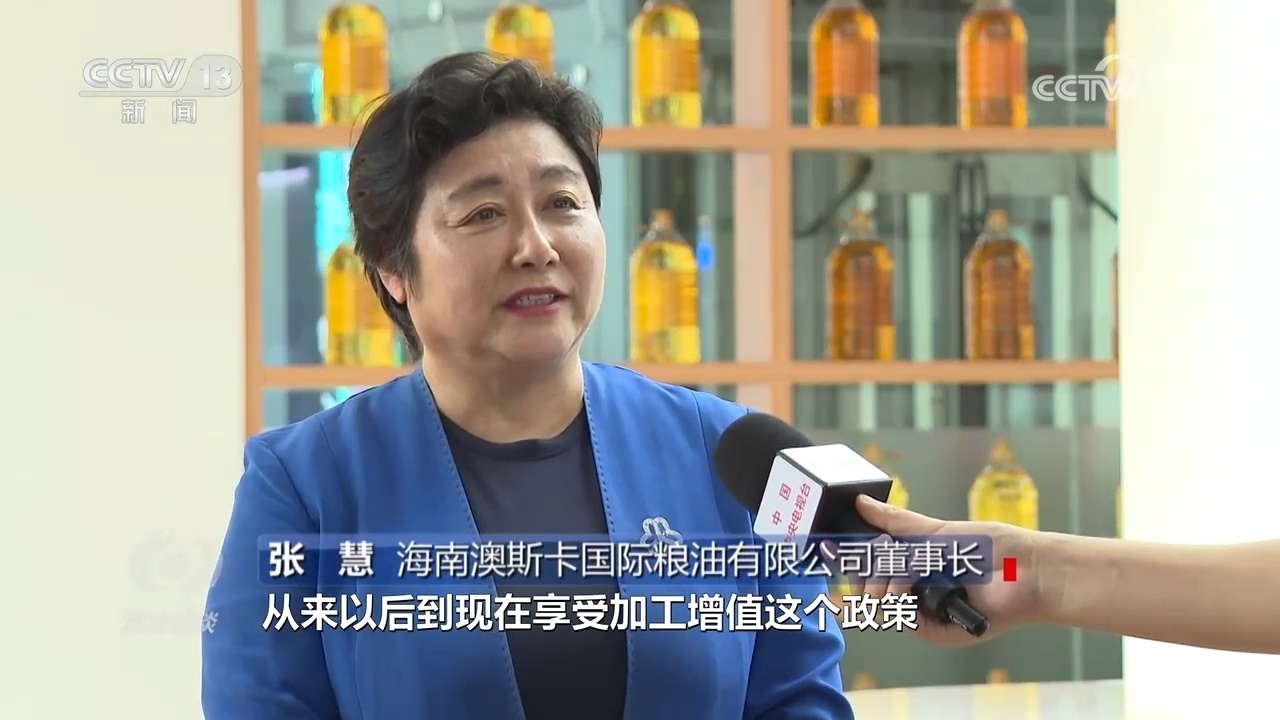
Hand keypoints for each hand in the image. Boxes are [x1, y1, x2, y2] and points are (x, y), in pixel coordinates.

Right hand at [842, 495, 1053, 646]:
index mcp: (916, 567)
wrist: (1025, 571)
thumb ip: (895, 522)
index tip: (833, 548)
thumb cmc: (991, 548)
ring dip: (886, 582)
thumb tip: (862, 503)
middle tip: (884, 554)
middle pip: (870, 586)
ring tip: (906, 568)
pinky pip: (902, 617)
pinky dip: (901, 596)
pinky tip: (910, 583)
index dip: (854, 560)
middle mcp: (918, 591)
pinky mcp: (935, 630)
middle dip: (870, 569)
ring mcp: (925, 612)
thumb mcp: (936, 530)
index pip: (872, 568)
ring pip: (881, 603)